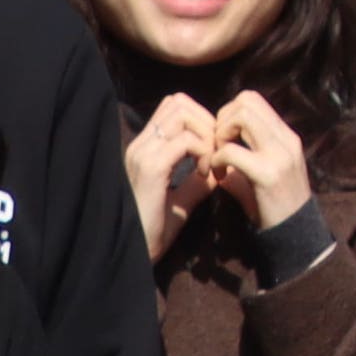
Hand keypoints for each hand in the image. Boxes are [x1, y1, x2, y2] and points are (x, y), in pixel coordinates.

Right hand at [123, 96, 223, 261]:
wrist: (134, 254)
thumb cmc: (154, 231)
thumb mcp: (181, 201)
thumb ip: (197, 183)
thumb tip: (220, 171)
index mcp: (144, 148)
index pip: (174, 106)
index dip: (200, 119)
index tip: (213, 149)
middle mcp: (140, 144)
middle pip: (179, 102)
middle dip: (207, 121)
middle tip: (217, 153)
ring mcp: (143, 153)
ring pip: (182, 114)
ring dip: (206, 134)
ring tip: (211, 163)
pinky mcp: (151, 168)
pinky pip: (186, 141)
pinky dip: (204, 152)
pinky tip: (207, 174)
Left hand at [205, 92, 314, 234]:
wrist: (295, 235)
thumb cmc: (274, 205)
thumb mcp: (265, 171)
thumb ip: (246, 152)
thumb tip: (216, 143)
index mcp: (285, 136)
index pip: (251, 100)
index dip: (229, 113)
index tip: (222, 138)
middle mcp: (286, 140)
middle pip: (245, 101)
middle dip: (222, 120)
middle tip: (216, 147)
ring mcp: (279, 155)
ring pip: (240, 117)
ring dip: (220, 134)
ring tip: (217, 158)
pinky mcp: (267, 174)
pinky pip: (231, 151)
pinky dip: (216, 160)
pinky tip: (218, 176)